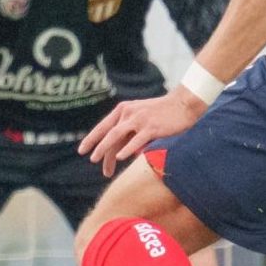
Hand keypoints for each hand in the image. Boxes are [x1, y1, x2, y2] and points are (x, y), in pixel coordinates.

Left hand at [79, 88, 204, 175]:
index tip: (82, 150)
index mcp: (124, 110)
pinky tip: (120, 157)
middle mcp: (128, 113)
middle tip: (90, 160)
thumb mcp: (141, 117)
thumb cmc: (162, 113)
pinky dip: (127, 149)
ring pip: (116, 136)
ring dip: (105, 149)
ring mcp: (139, 120)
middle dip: (97, 147)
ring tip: (97, 161)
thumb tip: (118, 151)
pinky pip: (136, 140)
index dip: (91, 138)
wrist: (183, 104)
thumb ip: (129, 130)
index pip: (103, 126)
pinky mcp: (151, 127)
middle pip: (108, 133)